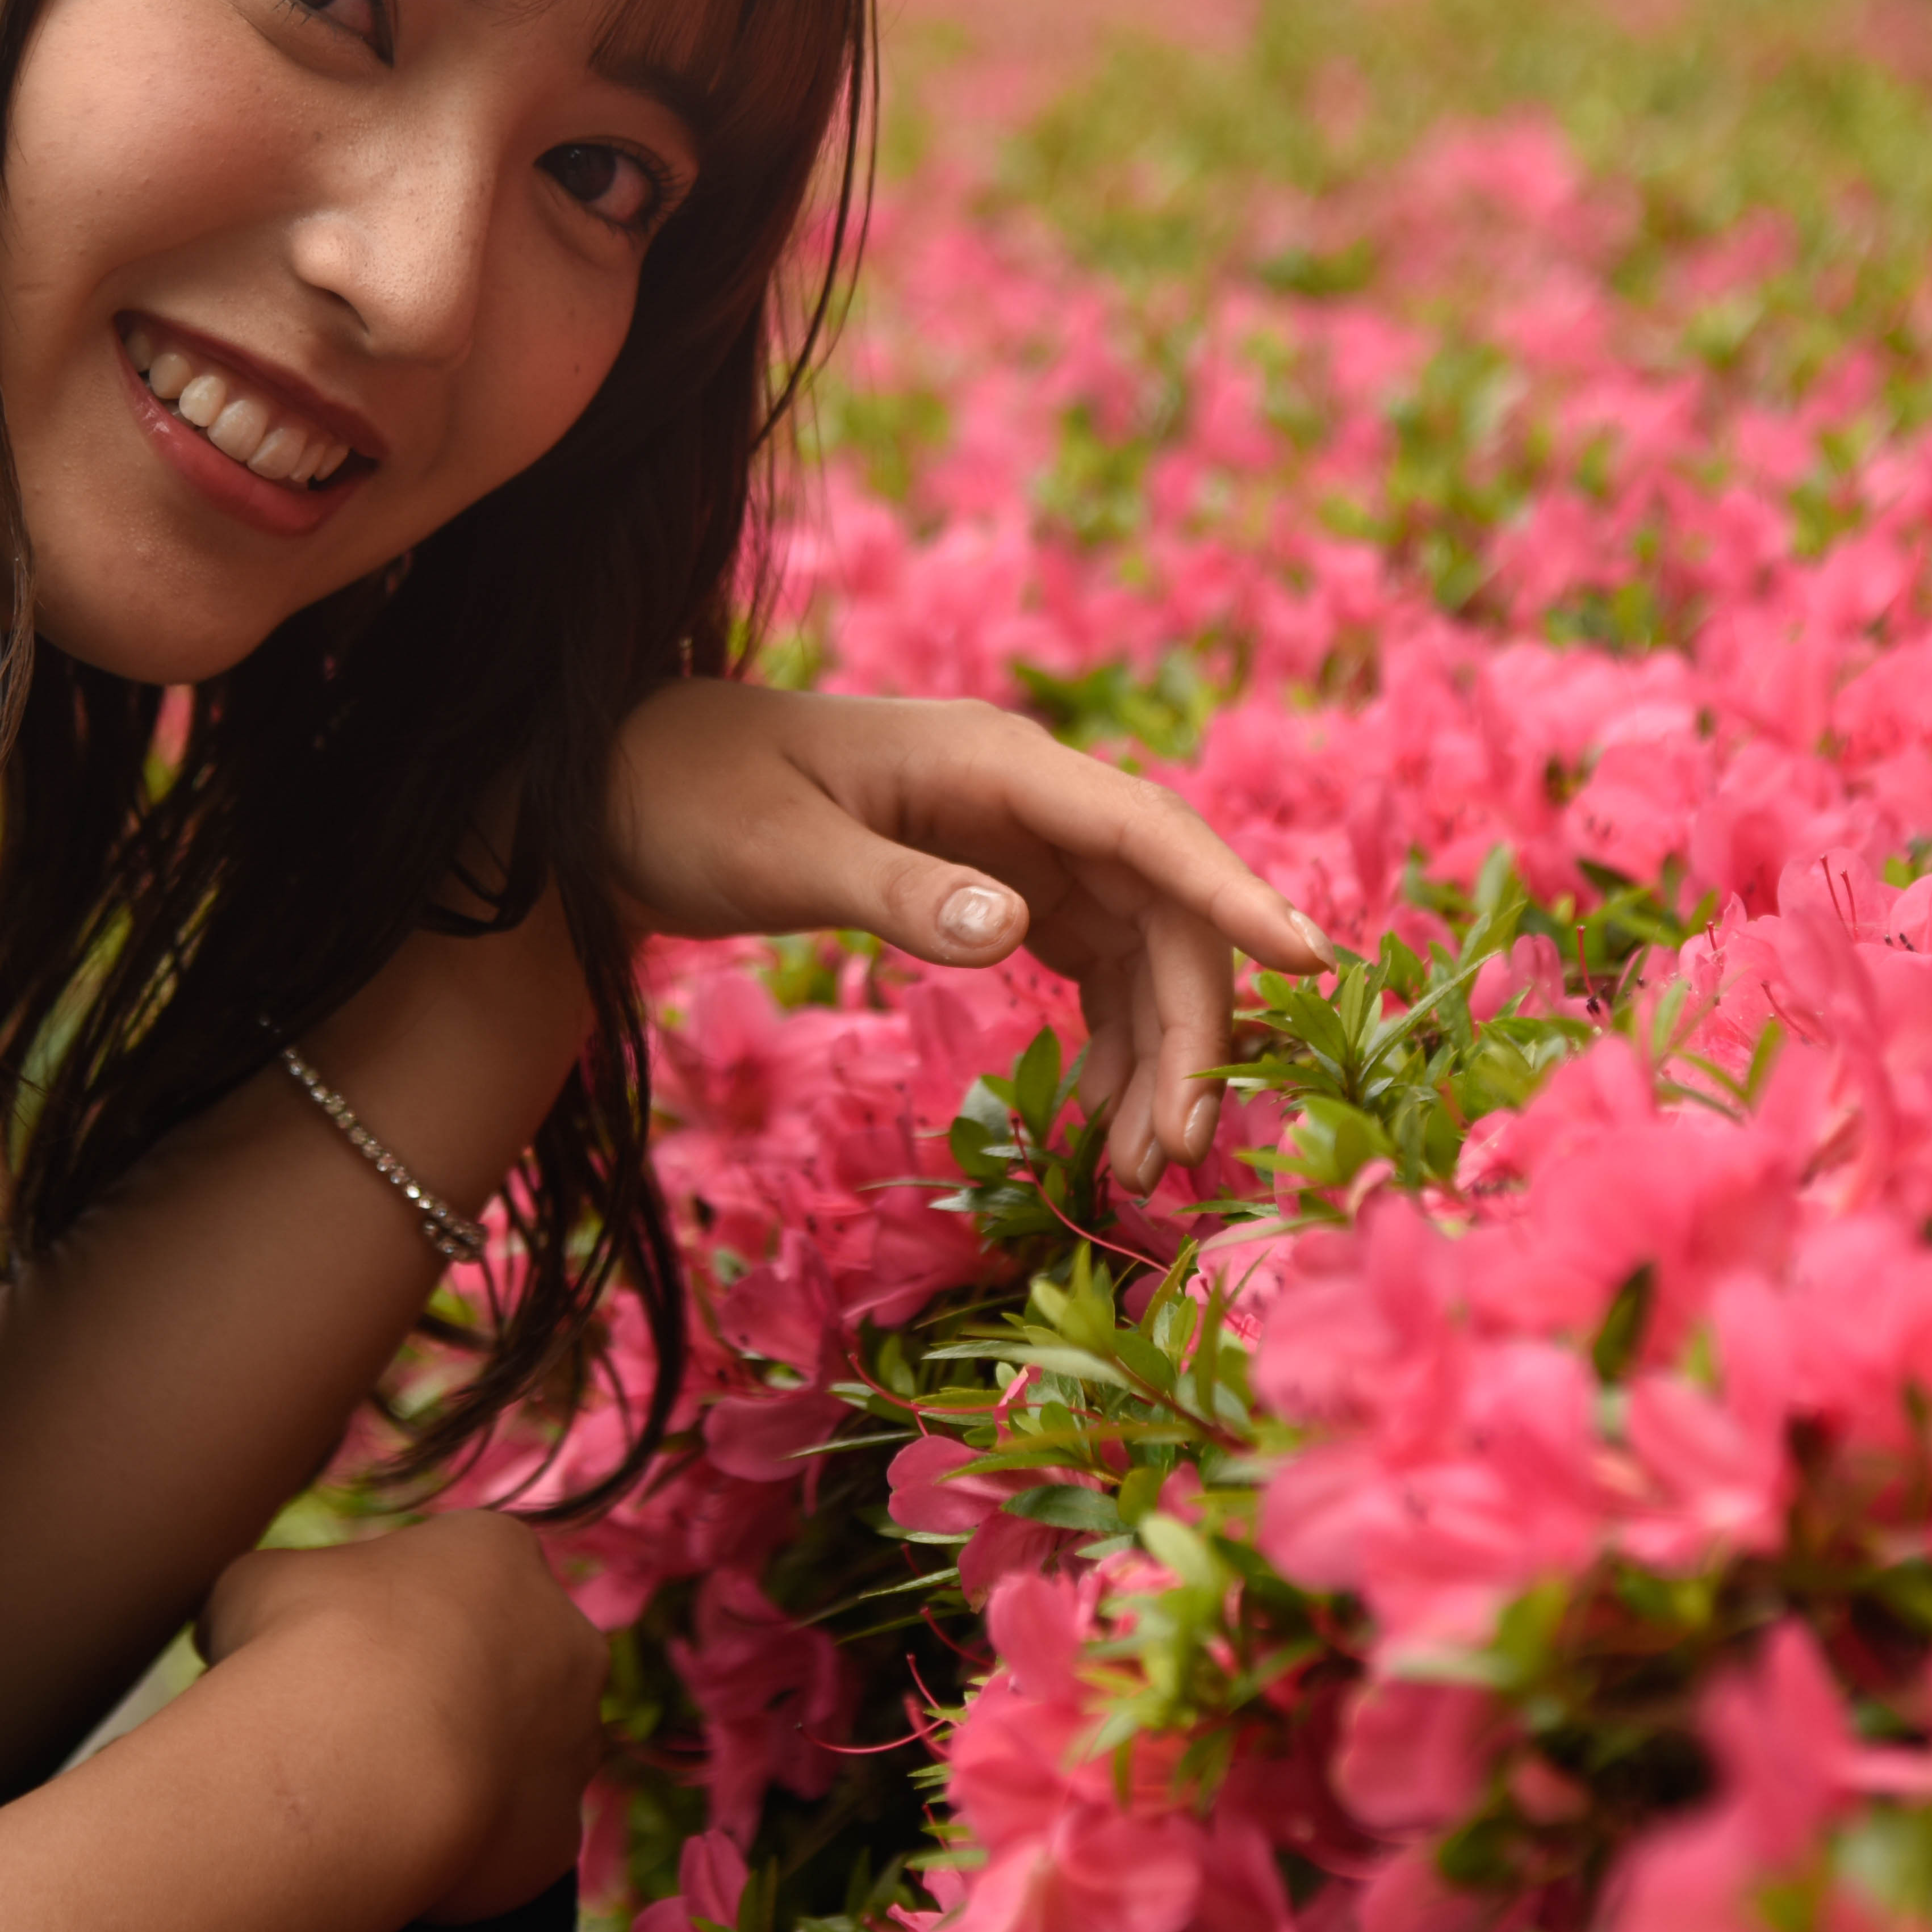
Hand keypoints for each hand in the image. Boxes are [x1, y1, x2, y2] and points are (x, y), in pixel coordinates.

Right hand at [198, 1513, 604, 1921]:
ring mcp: (575, 1740)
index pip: (458, 1576)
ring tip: (380, 1803)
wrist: (356, 1761)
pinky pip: (512, 1842)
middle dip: (450, 1694)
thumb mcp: (255, 1585)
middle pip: (509, 1663)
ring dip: (468, 1772)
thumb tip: (241, 1629)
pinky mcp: (560, 1833)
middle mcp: (566, 1638)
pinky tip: (404, 1856)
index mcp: (499, 1553)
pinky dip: (468, 1850)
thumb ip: (274, 1594)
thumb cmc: (301, 1645)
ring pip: (522, 1757)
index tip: (339, 1656)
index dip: (391, 1620)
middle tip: (365, 1735)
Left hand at [608, 682, 1325, 1184]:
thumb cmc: (691, 803)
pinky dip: (1112, 1042)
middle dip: (1190, 1027)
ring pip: (1138, 948)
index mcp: (996, 765)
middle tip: (1177, 1152)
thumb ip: (899, 892)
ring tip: (1142, 1166)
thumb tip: (1016, 932)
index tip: (1307, 962)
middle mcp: (1030, 797)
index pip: (1147, 830)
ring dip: (1157, 1052)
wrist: (624, 793)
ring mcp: (1021, 844)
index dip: (1232, 895)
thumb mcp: (782, 854)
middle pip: (1162, 908)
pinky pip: (1092, 966)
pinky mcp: (999, 888)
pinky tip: (1104, 1118)